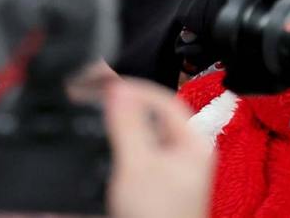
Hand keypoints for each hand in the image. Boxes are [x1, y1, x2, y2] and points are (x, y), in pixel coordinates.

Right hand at [105, 78, 212, 217]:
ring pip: (145, 131)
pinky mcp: (158, 181)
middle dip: (124, 101)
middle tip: (96, 92)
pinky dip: (121, 139)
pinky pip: (139, 149)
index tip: (106, 84)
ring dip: (121, 119)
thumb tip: (118, 88)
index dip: (134, 87)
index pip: (164, 99)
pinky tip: (106, 140)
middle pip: (154, 114)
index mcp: (193, 144)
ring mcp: (173, 168)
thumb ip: (127, 124)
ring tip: (97, 110)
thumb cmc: (158, 216)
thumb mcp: (138, 164)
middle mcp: (187, 152)